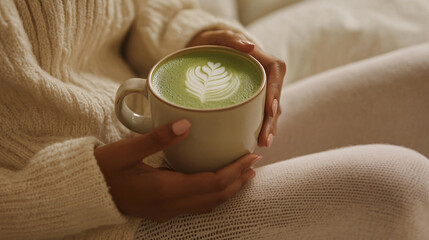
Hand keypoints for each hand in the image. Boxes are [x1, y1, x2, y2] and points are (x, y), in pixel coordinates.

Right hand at [95, 119, 259, 221]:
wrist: (85, 192)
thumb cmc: (102, 170)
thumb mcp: (126, 150)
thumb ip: (157, 138)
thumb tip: (186, 123)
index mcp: (164, 190)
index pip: (211, 184)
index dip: (234, 172)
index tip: (250, 157)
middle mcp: (170, 205)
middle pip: (215, 198)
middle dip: (238, 181)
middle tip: (253, 164)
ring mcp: (166, 210)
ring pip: (207, 205)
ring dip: (228, 190)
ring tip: (243, 174)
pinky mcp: (162, 209)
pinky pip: (197, 206)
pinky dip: (213, 195)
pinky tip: (216, 183)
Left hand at [187, 30, 285, 146]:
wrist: (202, 51)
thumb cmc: (210, 43)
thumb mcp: (217, 37)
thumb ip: (231, 38)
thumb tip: (249, 46)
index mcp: (260, 58)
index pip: (276, 71)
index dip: (276, 90)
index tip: (270, 109)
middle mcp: (263, 76)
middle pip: (275, 97)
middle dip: (272, 120)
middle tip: (265, 139)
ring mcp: (258, 90)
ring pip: (270, 110)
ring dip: (269, 127)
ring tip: (263, 144)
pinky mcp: (250, 100)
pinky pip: (259, 115)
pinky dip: (259, 128)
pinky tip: (255, 142)